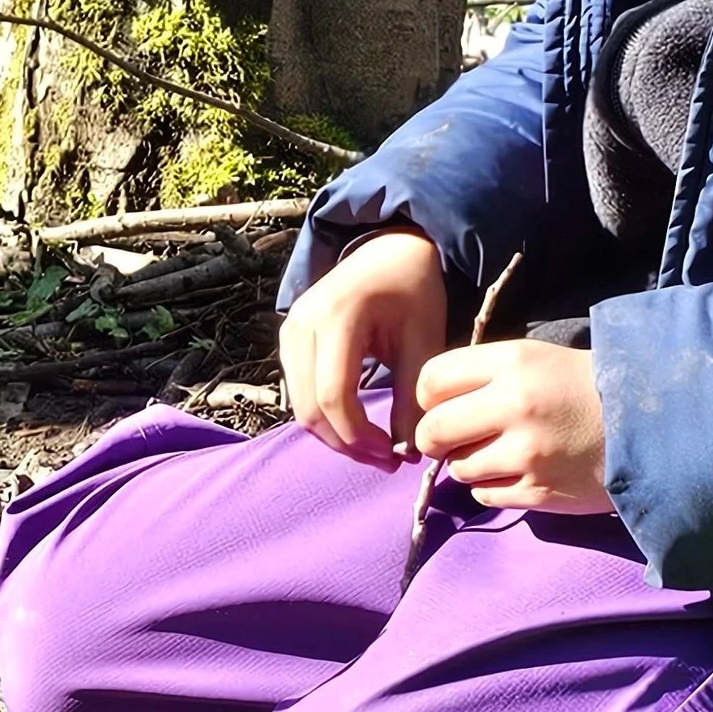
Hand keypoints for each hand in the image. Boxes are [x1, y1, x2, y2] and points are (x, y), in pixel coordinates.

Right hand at [280, 229, 448, 461]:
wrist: (390, 250)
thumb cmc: (413, 290)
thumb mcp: (423, 340)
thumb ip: (412, 397)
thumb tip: (405, 453)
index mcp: (336, 317)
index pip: (333, 397)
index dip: (360, 437)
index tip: (394, 456)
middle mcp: (301, 323)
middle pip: (309, 408)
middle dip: (346, 444)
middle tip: (385, 461)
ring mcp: (289, 330)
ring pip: (299, 406)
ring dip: (334, 435)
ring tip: (374, 448)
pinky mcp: (289, 340)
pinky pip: (299, 392)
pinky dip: (325, 417)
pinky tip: (356, 426)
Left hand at [413, 340, 611, 512]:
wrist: (650, 425)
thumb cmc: (585, 387)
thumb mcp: (535, 359)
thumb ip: (484, 375)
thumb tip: (432, 404)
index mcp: (512, 363)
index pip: (431, 380)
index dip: (429, 396)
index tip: (443, 404)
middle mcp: (514, 406)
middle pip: (433, 430)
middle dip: (435, 438)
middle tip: (452, 438)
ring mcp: (525, 454)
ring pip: (457, 467)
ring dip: (469, 463)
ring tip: (500, 453)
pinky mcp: (537, 492)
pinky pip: (484, 495)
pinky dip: (492, 486)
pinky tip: (518, 473)